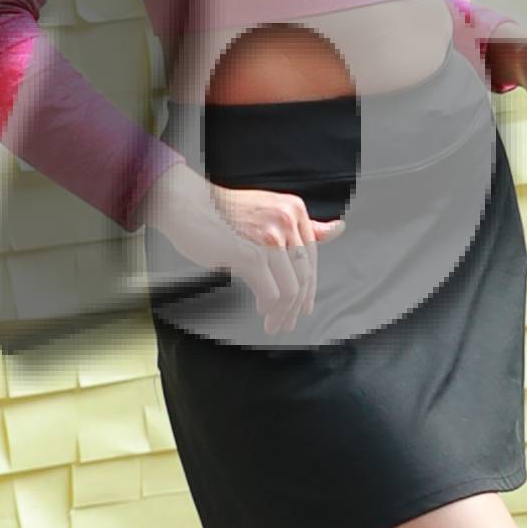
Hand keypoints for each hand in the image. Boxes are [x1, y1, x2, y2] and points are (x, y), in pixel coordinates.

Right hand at [155, 155, 339, 341]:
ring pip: (290, 288)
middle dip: (297, 305)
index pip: (311, 256)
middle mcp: (286, 220)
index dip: (309, 286)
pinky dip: (269, 307)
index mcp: (294, 209)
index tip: (305, 305)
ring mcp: (269, 237)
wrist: (187, 204)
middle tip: (288, 322)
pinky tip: (261, 310)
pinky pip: (271, 293)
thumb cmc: (222, 211)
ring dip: (282, 312)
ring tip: (273, 323)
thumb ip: (301, 226)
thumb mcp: (269, 211)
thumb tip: (339, 229)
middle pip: (303, 274)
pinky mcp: (251, 254)